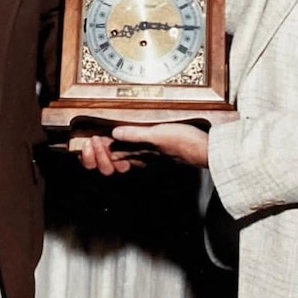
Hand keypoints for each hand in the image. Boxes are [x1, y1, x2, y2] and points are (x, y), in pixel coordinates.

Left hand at [79, 122, 212, 173]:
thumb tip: (115, 133)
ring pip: (121, 160)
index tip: (93, 140)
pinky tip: (123, 143)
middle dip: (98, 156)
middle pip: (112, 164)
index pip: (111, 160)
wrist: (205, 150)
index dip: (98, 153)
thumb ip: (136, 134)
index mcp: (139, 156)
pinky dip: (122, 149)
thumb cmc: (185, 144)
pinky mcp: (155, 152)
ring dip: (108, 153)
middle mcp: (140, 159)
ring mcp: (147, 157)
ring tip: (101, 142)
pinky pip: (132, 155)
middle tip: (93, 141)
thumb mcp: (159, 134)